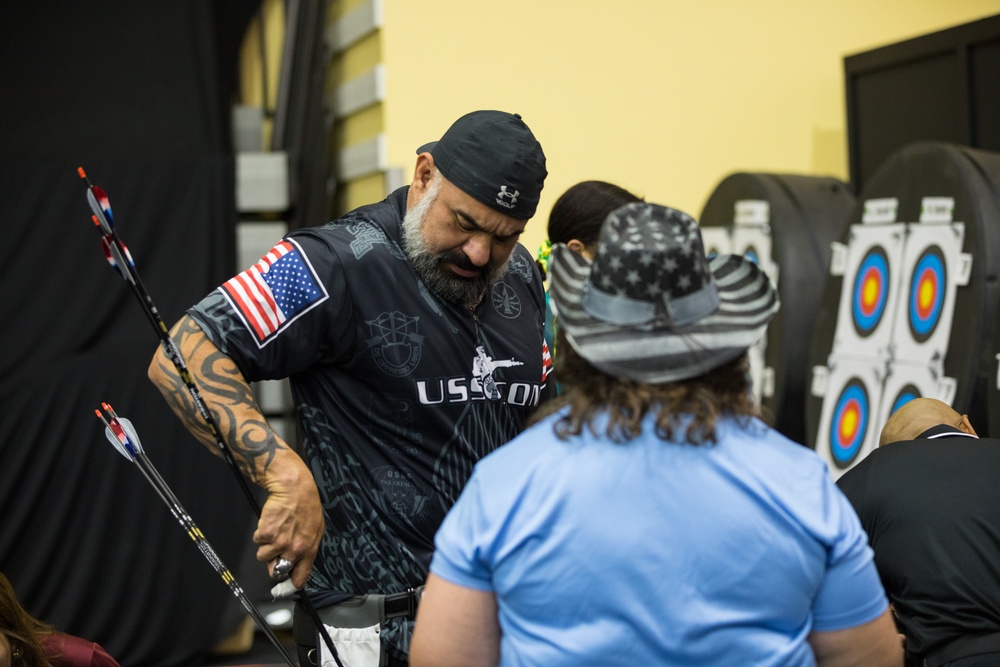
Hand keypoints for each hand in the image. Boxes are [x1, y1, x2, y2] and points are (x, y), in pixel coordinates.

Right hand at [252, 448, 324, 588]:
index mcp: (309, 550)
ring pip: (263, 556)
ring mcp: (279, 543)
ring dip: (266, 545)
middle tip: (276, 549)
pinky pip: (257, 541)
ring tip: (275, 530)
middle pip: (276, 571)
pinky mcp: (265, 534)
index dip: (290, 583)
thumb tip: (300, 563)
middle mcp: (294, 550)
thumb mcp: (316, 529)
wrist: (294, 489)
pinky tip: (270, 521)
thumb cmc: (307, 506)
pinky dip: (260, 533)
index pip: (300, 577)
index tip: (285, 585)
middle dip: (273, 563)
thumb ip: (308, 548)